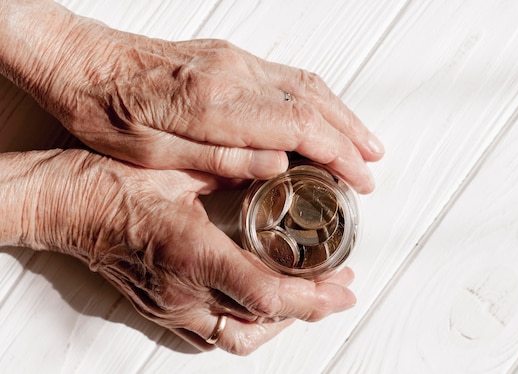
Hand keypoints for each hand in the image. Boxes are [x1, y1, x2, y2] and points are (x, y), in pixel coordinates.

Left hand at [2, 1, 383, 192]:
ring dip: (340, 114)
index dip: (338, 152)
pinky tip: (324, 114)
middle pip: (312, 101)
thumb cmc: (107, 110)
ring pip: (306, 85)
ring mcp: (233, 60)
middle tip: (373, 165)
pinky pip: (287, 76)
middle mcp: (231, 73)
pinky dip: (316, 100)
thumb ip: (222, 158)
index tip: (360, 175)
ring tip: (363, 142)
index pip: (298, 126)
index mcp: (213, 102)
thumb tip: (278, 166)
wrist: (84, 63)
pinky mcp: (228, 57)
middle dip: (351, 135)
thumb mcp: (155, 153)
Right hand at [10, 149, 355, 353]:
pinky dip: (248, 323)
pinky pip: (214, 333)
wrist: (63, 206)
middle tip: (339, 291)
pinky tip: (265, 304)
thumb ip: (232, 169)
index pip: (264, 294)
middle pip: (259, 323)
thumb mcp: (178, 168)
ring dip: (280, 322)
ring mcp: (169, 307)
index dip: (311, 299)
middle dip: (308, 312)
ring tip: (310, 299)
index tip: (341, 290)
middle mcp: (181, 291)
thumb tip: (277, 162)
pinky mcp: (161, 309)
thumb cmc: (108, 184)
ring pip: (238, 336)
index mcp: (190, 253)